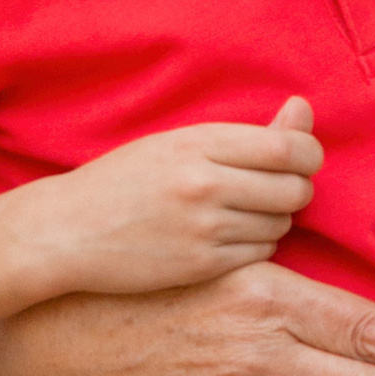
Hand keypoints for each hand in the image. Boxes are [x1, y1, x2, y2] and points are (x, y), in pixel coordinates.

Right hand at [15, 96, 322, 297]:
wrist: (65, 232)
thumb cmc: (122, 182)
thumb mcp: (175, 144)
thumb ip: (244, 135)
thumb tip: (303, 109)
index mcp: (197, 144)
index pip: (288, 148)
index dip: (309, 155)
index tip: (303, 160)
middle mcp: (205, 184)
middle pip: (294, 189)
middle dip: (296, 190)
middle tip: (274, 190)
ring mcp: (204, 228)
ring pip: (281, 224)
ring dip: (275, 219)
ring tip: (242, 213)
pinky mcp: (202, 266)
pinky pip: (261, 254)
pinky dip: (257, 245)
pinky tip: (229, 238)